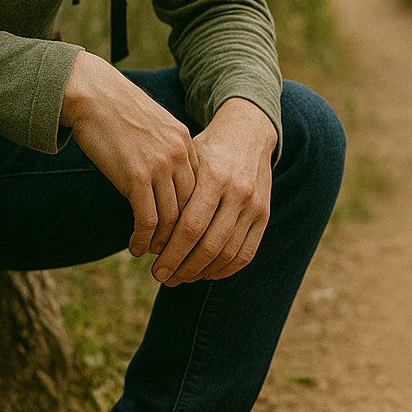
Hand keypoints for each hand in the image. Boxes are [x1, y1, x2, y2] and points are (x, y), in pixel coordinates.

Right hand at [61, 50, 197, 256]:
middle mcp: (179, 156)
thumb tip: (168, 182)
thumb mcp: (154, 128)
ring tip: (153, 253)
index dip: (195, 215)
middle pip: (192, 208)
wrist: (91, 93)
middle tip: (174, 252)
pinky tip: (135, 246)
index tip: (188, 232)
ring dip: (163, 242)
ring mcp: (160, 166)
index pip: (201, 190)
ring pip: (172, 218)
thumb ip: (168, 152)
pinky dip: (143, 238)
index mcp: (187, 144)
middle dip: (184, 235)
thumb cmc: (118, 111)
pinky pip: (147, 219)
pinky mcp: (136, 176)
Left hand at [149, 96, 276, 285]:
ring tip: (182, 277)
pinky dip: (226, 269)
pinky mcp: (264, 215)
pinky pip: (246, 252)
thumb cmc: (207, 149)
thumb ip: (173, 193)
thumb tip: (147, 233)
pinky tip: (207, 273)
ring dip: (202, 272)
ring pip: (227, 253)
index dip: (172, 253)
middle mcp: (238, 192)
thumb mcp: (186, 160)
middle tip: (163, 278)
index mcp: (213, 177)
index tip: (154, 268)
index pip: (190, 227)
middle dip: (183, 267)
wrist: (248, 134)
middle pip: (208, 245)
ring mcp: (254, 205)